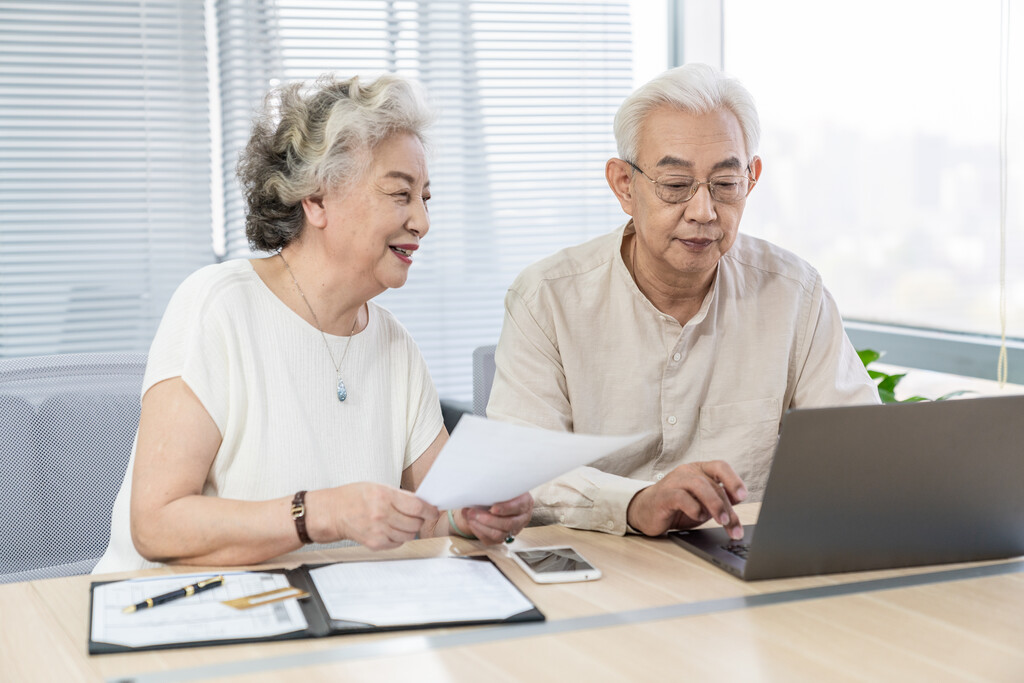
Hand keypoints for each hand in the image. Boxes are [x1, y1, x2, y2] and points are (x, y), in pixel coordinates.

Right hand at [310, 483, 438, 550]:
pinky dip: (399, 537)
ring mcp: (378, 531)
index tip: (433, 511)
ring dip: (410, 529)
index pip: (416, 507)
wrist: (333, 513)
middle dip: (420, 520)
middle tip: (416, 516)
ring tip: (401, 522)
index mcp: (384, 496)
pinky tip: (392, 529)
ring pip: (408, 535)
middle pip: (415, 522)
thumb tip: (422, 503)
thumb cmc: (354, 497)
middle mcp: (381, 514)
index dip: (429, 510)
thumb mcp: (377, 486)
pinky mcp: (375, 544)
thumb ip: (400, 495)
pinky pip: (398, 543)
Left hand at [459, 492, 532, 544]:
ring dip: (481, 526)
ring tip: (470, 517)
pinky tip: (472, 523)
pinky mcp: (502, 538)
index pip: (518, 507)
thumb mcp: (503, 486)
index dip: (505, 509)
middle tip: (473, 512)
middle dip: (488, 519)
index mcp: (525, 502)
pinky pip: (490, 540)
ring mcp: (513, 530)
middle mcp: (522, 518)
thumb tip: (478, 491)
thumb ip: (496, 489)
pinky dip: (478, 532)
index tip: (492, 508)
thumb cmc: (501, 491)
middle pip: (508, 524)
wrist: (499, 500)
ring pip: (498, 535)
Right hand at [626, 461, 747, 538]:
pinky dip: (694, 508)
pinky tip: (698, 517)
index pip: (720, 466)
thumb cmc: (676, 507)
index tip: (743, 496)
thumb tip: (738, 500)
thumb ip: (719, 500)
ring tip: (723, 522)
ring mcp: (674, 481)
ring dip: (715, 505)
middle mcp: (687, 472)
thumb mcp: (702, 504)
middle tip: (734, 526)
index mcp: (699, 470)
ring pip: (699, 486)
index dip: (733, 480)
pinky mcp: (664, 495)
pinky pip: (682, 497)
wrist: (645, 512)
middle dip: (727, 507)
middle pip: (713, 484)